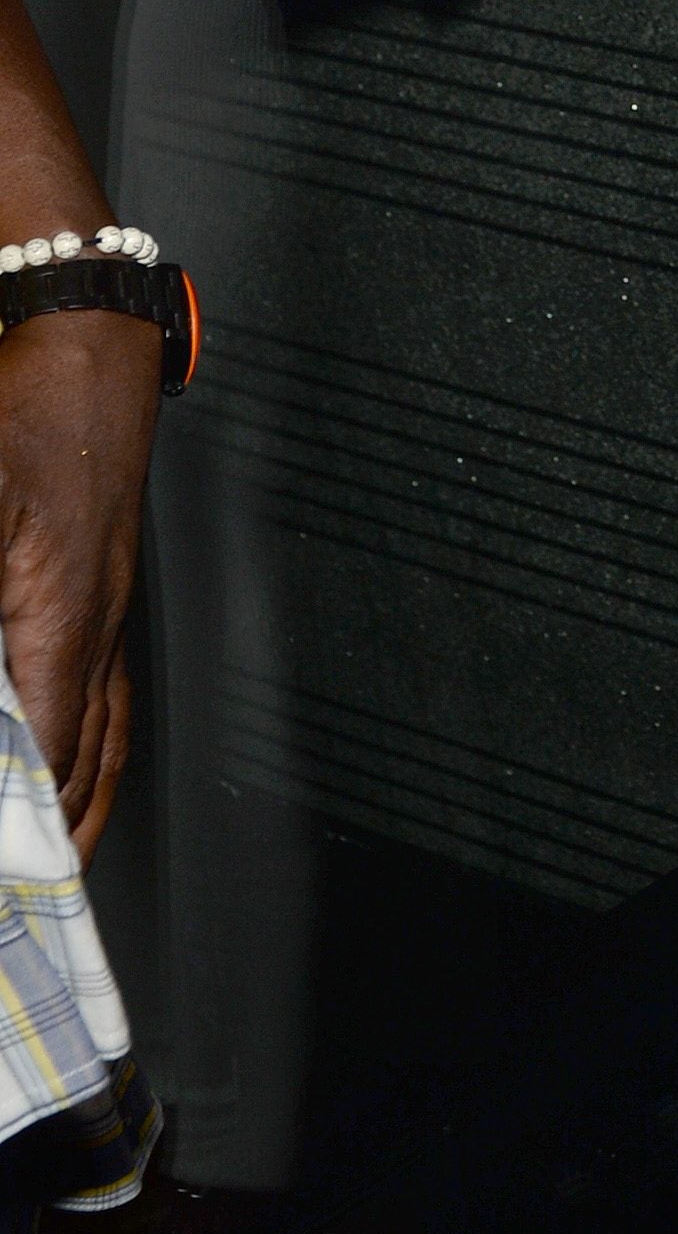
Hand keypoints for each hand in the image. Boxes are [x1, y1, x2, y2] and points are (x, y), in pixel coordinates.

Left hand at [0, 309, 160, 861]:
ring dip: (88, 801)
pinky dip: (94, 745)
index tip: (12, 865)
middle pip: (87, 760)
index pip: (47, 750)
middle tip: (35, 889)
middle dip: (61, 835)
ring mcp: (108, 608)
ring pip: (106, 732)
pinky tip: (80, 757)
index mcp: (62, 616)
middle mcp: (96, 625)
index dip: (25, 821)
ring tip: (68, 853)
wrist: (83, 344)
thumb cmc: (29, 409)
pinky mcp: (104, 587)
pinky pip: (107, 692)